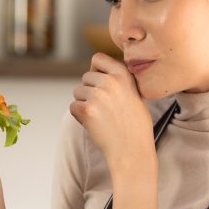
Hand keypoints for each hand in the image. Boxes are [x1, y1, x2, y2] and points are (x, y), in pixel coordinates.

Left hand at [70, 53, 156, 177]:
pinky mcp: (86, 111)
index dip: (96, 69)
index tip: (100, 81)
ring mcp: (97, 96)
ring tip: (101, 117)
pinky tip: (95, 124)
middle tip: (103, 107)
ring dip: (84, 103)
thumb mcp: (135, 94)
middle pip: (85, 77)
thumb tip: (98, 71)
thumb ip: (118, 81)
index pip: (98, 58)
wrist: (132, 151)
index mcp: (123, 75)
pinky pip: (73, 107)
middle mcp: (110, 82)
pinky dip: (80, 116)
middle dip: (90, 90)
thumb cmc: (135, 125)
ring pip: (78, 92)